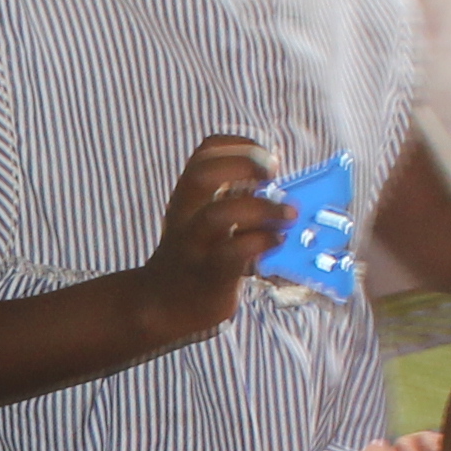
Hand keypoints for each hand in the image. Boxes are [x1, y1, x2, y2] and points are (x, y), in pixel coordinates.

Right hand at [128, 138, 284, 343]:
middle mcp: (186, 216)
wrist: (162, 305)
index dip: (239, 145)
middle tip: (273, 174)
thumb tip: (283, 188)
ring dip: (261, 208)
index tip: (267, 155)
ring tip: (288, 214)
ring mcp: (195, 246)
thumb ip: (235, 201)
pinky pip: (233, 253)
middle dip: (244, 164)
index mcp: (188, 197)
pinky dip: (261, 242)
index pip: (204, 153)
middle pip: (202, 174)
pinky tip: (277, 242)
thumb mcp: (206, 221)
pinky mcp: (209, 275)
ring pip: (218, 215)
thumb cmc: (197, 257)